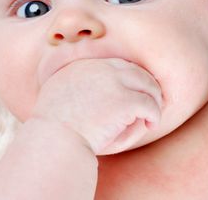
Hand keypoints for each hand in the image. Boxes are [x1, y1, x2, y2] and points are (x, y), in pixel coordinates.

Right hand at [31, 58, 161, 153]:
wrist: (53, 142)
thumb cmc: (55, 130)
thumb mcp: (64, 101)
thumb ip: (86, 91)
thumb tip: (114, 92)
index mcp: (83, 66)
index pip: (117, 65)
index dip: (130, 80)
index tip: (134, 94)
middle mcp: (100, 68)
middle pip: (137, 71)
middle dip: (148, 88)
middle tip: (151, 105)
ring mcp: (113, 82)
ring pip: (148, 85)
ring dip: (154, 101)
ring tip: (151, 118)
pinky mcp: (124, 100)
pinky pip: (150, 105)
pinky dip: (154, 115)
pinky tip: (150, 125)